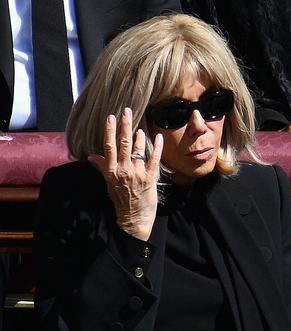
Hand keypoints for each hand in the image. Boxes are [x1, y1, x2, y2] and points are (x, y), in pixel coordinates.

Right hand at [88, 107, 162, 240]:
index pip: (109, 146)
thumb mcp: (109, 185)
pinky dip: (157, 147)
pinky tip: (158, 136)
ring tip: (139, 127)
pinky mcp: (150, 178)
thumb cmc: (121, 202)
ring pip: (138, 149)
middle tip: (127, 110)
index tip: (111, 117)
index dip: (110, 130)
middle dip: (125, 125)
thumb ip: (103, 168)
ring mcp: (137, 173)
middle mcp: (123, 170)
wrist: (134, 219)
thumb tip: (92, 156)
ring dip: (139, 136)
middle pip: (123, 143)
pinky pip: (154, 159)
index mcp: (112, 171)